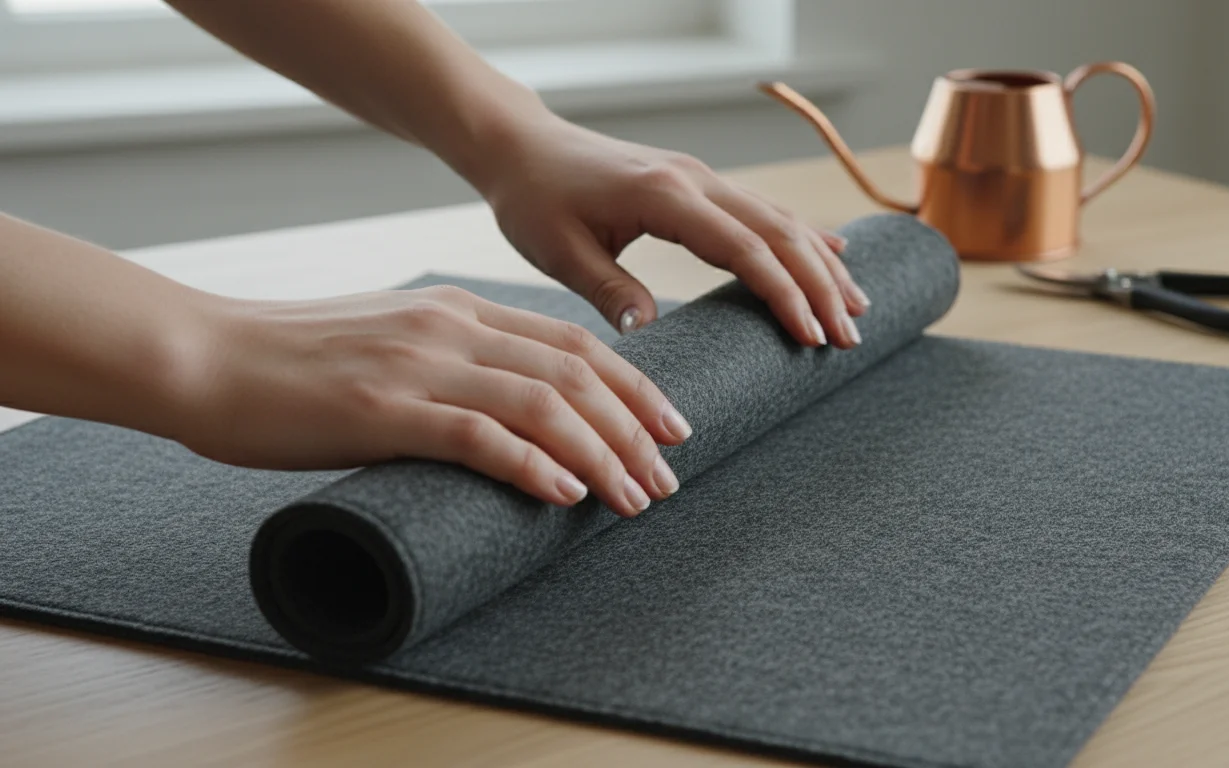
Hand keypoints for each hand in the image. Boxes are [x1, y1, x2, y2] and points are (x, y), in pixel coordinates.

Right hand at [176, 286, 690, 515]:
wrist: (204, 357)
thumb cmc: (293, 362)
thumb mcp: (388, 344)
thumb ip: (448, 365)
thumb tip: (505, 419)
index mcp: (458, 310)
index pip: (571, 344)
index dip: (633, 386)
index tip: (670, 426)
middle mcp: (450, 328)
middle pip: (574, 374)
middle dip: (633, 428)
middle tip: (667, 476)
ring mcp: (418, 364)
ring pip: (540, 404)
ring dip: (600, 454)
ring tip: (634, 498)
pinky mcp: (382, 408)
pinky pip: (477, 435)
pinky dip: (530, 465)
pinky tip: (564, 494)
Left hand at [477, 112, 870, 347]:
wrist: (521, 146)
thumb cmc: (533, 198)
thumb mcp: (558, 251)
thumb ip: (608, 290)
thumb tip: (648, 332)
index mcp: (665, 197)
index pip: (745, 249)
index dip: (785, 294)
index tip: (813, 337)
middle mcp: (694, 181)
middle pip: (779, 232)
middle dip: (821, 285)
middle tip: (850, 336)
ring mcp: (700, 178)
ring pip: (780, 217)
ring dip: (822, 261)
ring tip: (857, 306)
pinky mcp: (697, 183)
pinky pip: (762, 209)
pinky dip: (802, 235)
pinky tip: (832, 254)